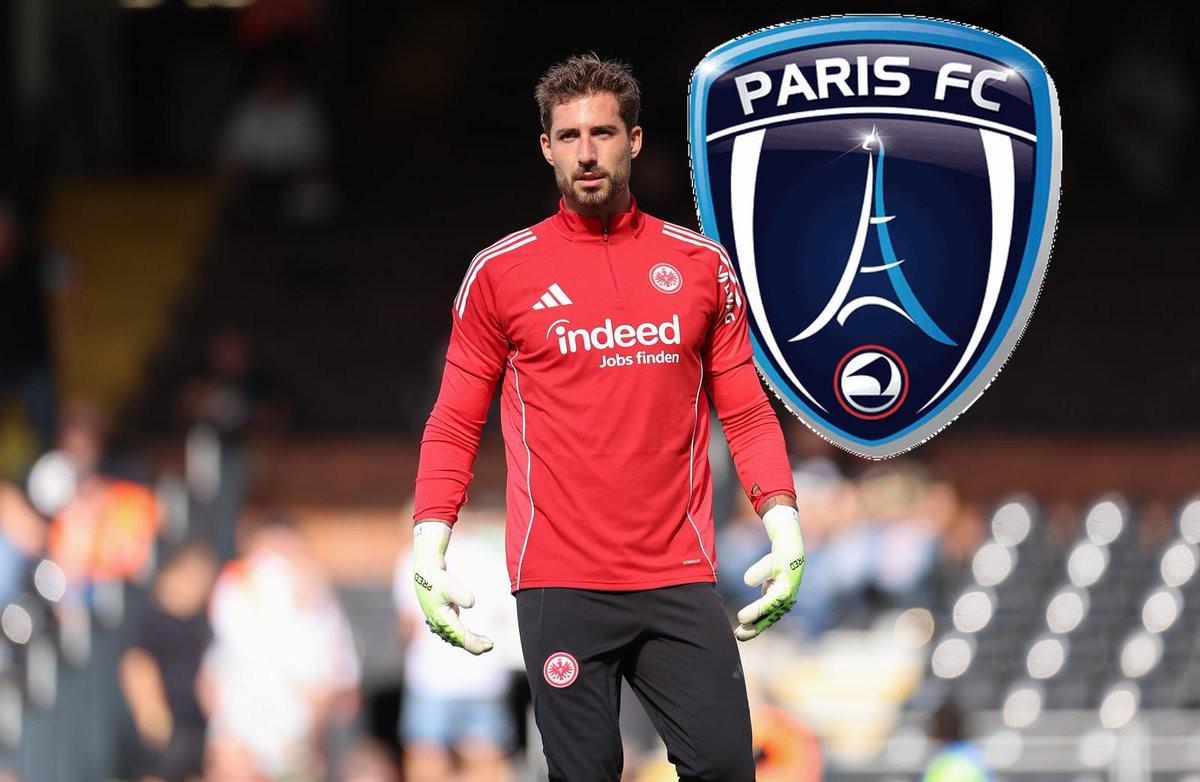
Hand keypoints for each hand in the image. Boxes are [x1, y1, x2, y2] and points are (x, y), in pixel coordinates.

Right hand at [412, 520, 493, 654]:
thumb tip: (471, 604)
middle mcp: (439, 623)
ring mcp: (439, 620)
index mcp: (441, 619)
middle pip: (459, 639)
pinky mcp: (442, 615)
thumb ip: (462, 595)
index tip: (487, 647)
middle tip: (490, 645)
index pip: (460, 636)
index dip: (474, 643)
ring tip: (486, 643)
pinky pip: (455, 631)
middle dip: (474, 644)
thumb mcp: (450, 586)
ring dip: (470, 641)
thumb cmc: (437, 578)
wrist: (424, 571)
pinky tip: (474, 636)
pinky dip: (464, 635)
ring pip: (456, 637)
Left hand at [736, 504, 804, 640]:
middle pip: (768, 618)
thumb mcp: (770, 562)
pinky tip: (746, 628)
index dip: (754, 613)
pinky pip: (767, 615)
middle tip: (738, 635)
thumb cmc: (779, 558)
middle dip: (753, 628)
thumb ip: (759, 571)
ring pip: (767, 619)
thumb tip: (747, 582)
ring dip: (754, 628)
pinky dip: (758, 621)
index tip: (740, 618)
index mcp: (784, 592)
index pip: (766, 606)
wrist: (792, 555)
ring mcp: (782, 603)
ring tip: (739, 635)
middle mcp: (785, 601)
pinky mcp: (777, 602)